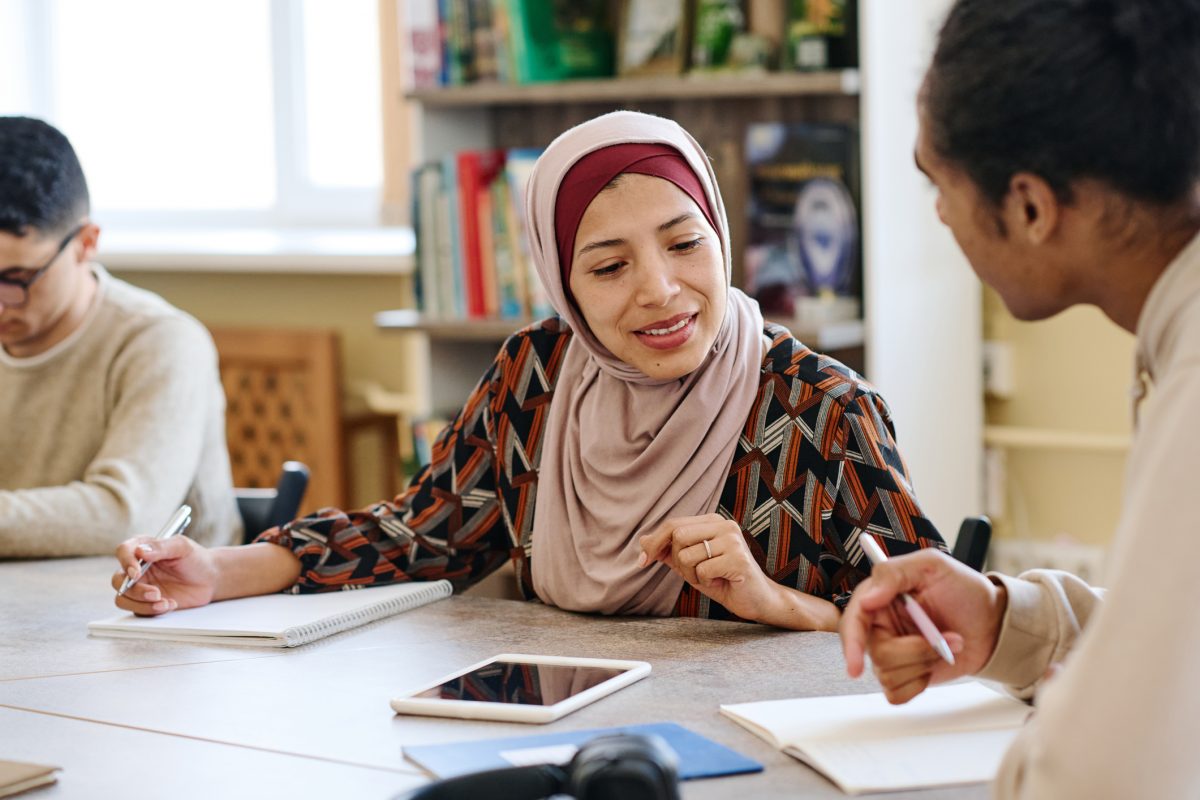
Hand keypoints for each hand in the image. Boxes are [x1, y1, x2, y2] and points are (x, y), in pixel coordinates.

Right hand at [110, 535, 219, 615]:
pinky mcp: (146, 602)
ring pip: (123, 599)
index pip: (123, 551)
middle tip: (156, 593)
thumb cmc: (195, 559)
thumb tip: (141, 551)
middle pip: (118, 581)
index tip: (136, 573)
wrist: (210, 579)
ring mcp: (140, 587)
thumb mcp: (182, 547)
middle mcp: (137, 568)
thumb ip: (162, 547)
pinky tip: (171, 604)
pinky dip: (152, 611)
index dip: (126, 562)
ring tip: (165, 602)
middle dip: (134, 590)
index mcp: (143, 549)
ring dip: (142, 604)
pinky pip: (138, 611)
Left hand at [638, 514, 779, 622]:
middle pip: (678, 535)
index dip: (654, 543)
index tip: (642, 562)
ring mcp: (733, 541)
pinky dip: (706, 582)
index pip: (674, 524)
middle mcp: (724, 525)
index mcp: (712, 521)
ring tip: (710, 578)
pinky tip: (721, 582)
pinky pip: (702, 570)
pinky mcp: (738, 559)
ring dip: (692, 575)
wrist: (756, 600)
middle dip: (677, 561)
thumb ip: (668, 551)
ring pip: (687, 555)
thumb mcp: (690, 565)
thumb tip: (641, 541)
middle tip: (695, 574)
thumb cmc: (722, 581)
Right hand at [839, 548, 1006, 703]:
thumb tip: (867, 599)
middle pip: (876, 653)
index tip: (855, 665)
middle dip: (915, 651)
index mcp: (880, 599)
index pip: (853, 620)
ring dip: (926, 662)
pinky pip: (897, 693)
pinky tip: (936, 663)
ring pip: (888, 675)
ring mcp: (893, 652)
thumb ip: (893, 574)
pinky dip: (920, 683)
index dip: (851, 643)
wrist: (993, 621)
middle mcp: (881, 627)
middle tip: (946, 637)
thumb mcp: (932, 566)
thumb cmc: (964, 590)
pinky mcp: (906, 675)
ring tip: (949, 644)